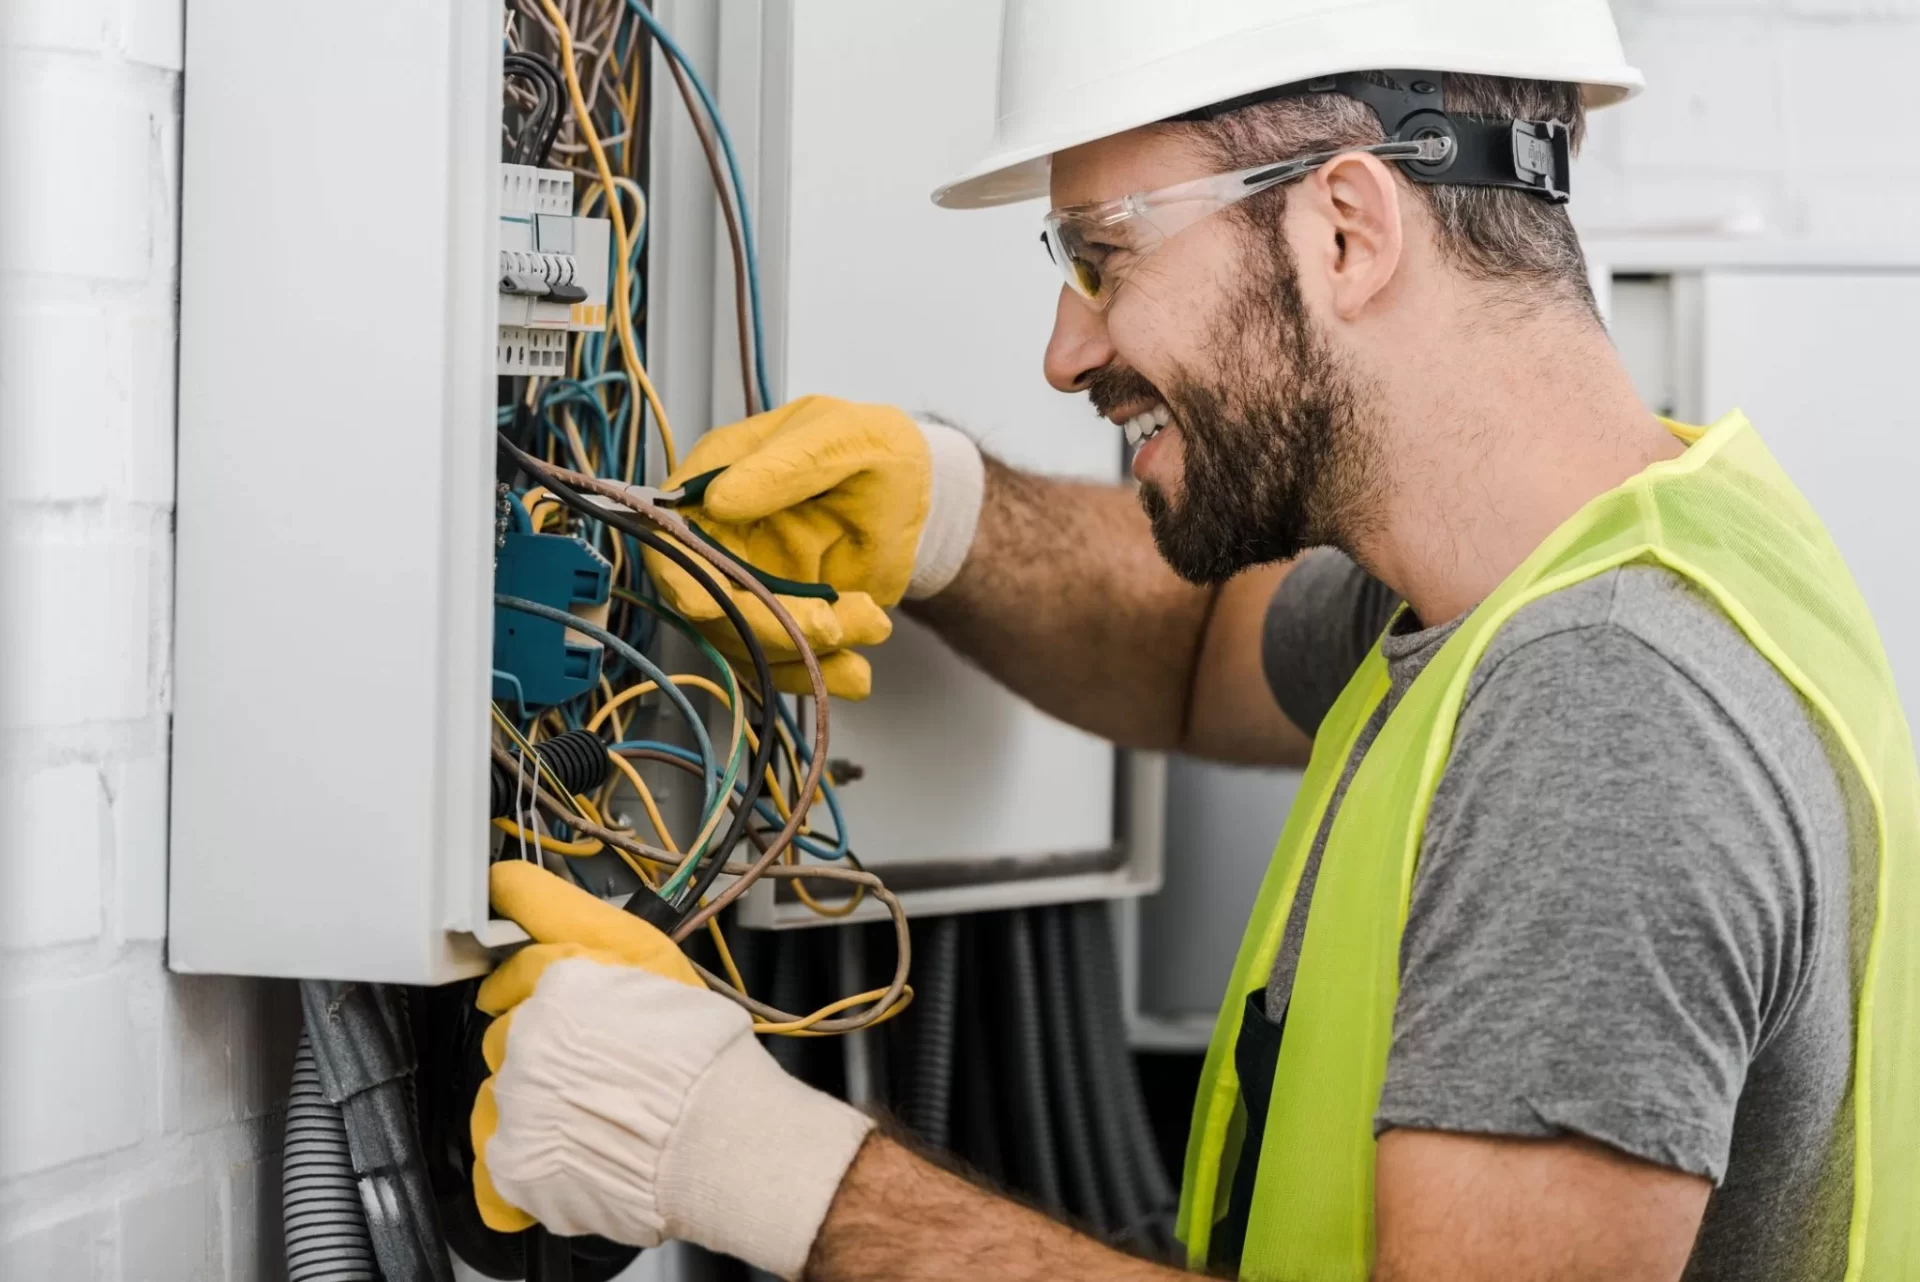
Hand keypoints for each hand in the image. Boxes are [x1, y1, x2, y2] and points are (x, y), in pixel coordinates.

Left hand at [472, 862, 873, 1277]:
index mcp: (559, 977)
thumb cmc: (703, 1053)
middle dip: (541, 1040)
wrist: (718, 1140)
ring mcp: (514, 1098)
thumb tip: (509, 885)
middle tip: (593, 1059)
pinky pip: (498, 1151)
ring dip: (532, 1095)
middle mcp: (524, 1032)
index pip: (517, 965)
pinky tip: (564, 1152)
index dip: (532, 978)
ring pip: (502, 1088)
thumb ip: (577, 924)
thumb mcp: (655, 959)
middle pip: (509, 1029)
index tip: (530, 986)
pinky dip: (526, 1153)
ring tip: (589, 1110)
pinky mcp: (513, 1160)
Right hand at [640, 395, 982, 699]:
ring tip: (873, 622)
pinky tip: (856, 673)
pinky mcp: (780, 617)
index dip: (682, 575)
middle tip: (830, 625)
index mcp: (719, 476)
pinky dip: (818, 673)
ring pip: (748, 639)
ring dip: (807, 647)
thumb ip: (787, 465)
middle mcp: (720, 535)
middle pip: (711, 599)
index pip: (675, 534)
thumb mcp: (843, 441)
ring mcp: (747, 582)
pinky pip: (782, 660)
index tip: (707, 607)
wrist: (918, 497)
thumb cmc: (876, 450)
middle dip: (767, 623)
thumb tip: (719, 500)